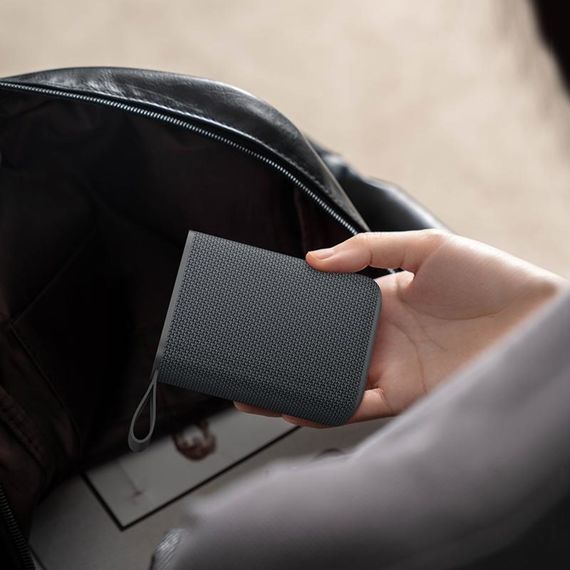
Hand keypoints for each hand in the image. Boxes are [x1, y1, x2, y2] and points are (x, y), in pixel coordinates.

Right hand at [235, 230, 565, 424]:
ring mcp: (391, 368)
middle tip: (243, 354)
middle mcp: (382, 337)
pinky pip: (356, 406)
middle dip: (282, 354)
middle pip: (321, 349)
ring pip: (330, 381)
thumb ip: (369, 248)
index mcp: (383, 299)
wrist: (541, 319)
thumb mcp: (428, 246)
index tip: (263, 310)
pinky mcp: (406, 395)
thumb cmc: (492, 276)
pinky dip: (324, 408)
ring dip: (291, 387)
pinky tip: (293, 406)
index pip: (327, 308)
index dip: (296, 311)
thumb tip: (314, 258)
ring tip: (251, 388)